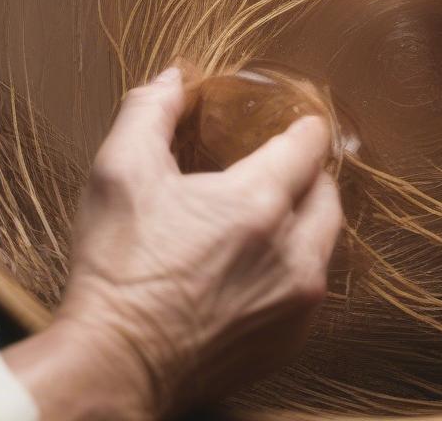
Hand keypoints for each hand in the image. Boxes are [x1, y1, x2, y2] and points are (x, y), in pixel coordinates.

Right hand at [3, 65, 342, 420]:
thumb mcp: (120, 171)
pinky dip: (299, 263)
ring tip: (272, 211)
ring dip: (307, 217)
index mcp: (256, 203)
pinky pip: (314, 283)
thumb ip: (150, 110)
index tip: (299, 120)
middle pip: (327, 191)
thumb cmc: (117, 269)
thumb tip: (175, 76)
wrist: (114, 365)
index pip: (308, 146)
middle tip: (279, 166)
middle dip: (308, 173)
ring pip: (326, 238)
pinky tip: (263, 261)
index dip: (304, 127)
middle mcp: (292, 251)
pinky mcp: (290, 337)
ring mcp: (297, 299)